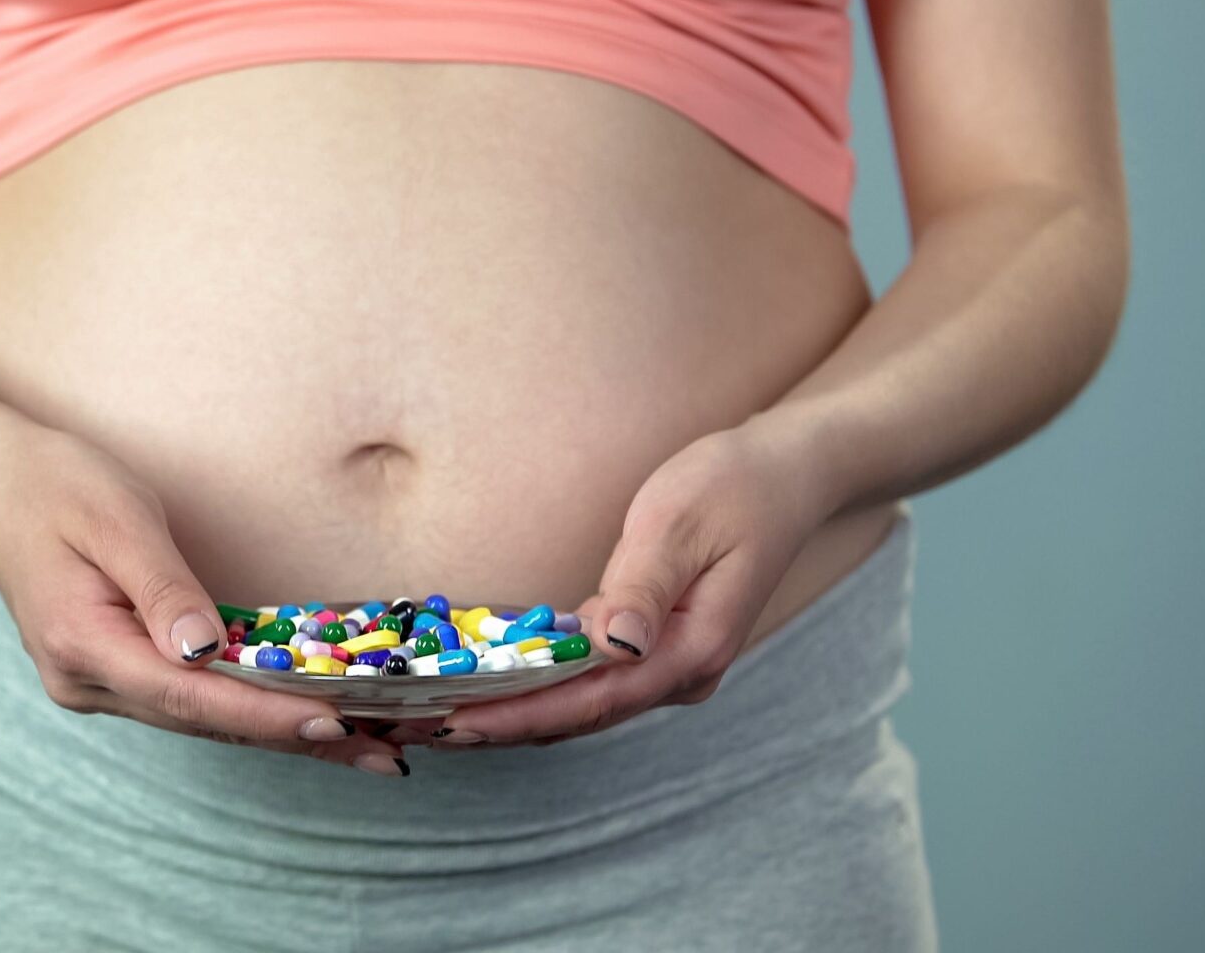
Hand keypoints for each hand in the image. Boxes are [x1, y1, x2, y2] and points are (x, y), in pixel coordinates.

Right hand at [0, 426, 413, 777]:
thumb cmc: (53, 485)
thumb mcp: (113, 517)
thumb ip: (162, 586)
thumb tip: (207, 650)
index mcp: (80, 644)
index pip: (189, 696)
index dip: (264, 713)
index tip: (333, 722)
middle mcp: (85, 681)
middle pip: (203, 723)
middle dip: (294, 735)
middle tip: (383, 752)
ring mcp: (95, 685)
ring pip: (201, 721)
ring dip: (279, 731)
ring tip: (364, 744)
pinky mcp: (112, 674)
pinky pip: (190, 703)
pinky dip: (248, 710)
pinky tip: (300, 715)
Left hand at [435, 423, 832, 746]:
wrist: (791, 476)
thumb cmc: (735, 487)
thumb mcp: (682, 522)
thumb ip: (645, 584)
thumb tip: (616, 645)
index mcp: (692, 650)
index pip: (589, 700)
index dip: (516, 716)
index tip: (452, 724)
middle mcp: (682, 674)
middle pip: (576, 716)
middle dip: (495, 726)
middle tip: (413, 728)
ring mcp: (670, 667)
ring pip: (579, 707)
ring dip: (508, 715)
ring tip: (432, 718)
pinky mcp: (656, 650)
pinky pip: (587, 683)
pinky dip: (535, 690)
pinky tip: (485, 688)